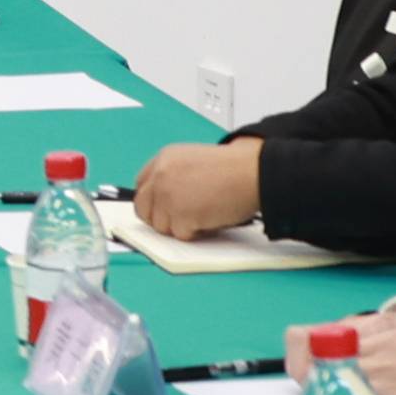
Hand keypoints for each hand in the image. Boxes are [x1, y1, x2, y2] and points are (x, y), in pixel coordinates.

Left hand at [126, 139, 262, 239]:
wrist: (253, 172)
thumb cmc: (235, 168)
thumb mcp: (196, 161)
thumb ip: (176, 176)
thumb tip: (165, 201)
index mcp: (164, 159)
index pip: (142, 185)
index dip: (152, 201)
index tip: (160, 209)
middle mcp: (160, 176)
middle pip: (143, 208)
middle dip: (160, 218)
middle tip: (181, 220)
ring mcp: (167, 196)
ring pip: (161, 226)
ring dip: (181, 226)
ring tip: (204, 213)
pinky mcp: (180, 216)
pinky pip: (180, 235)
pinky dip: (196, 233)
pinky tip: (211, 218)